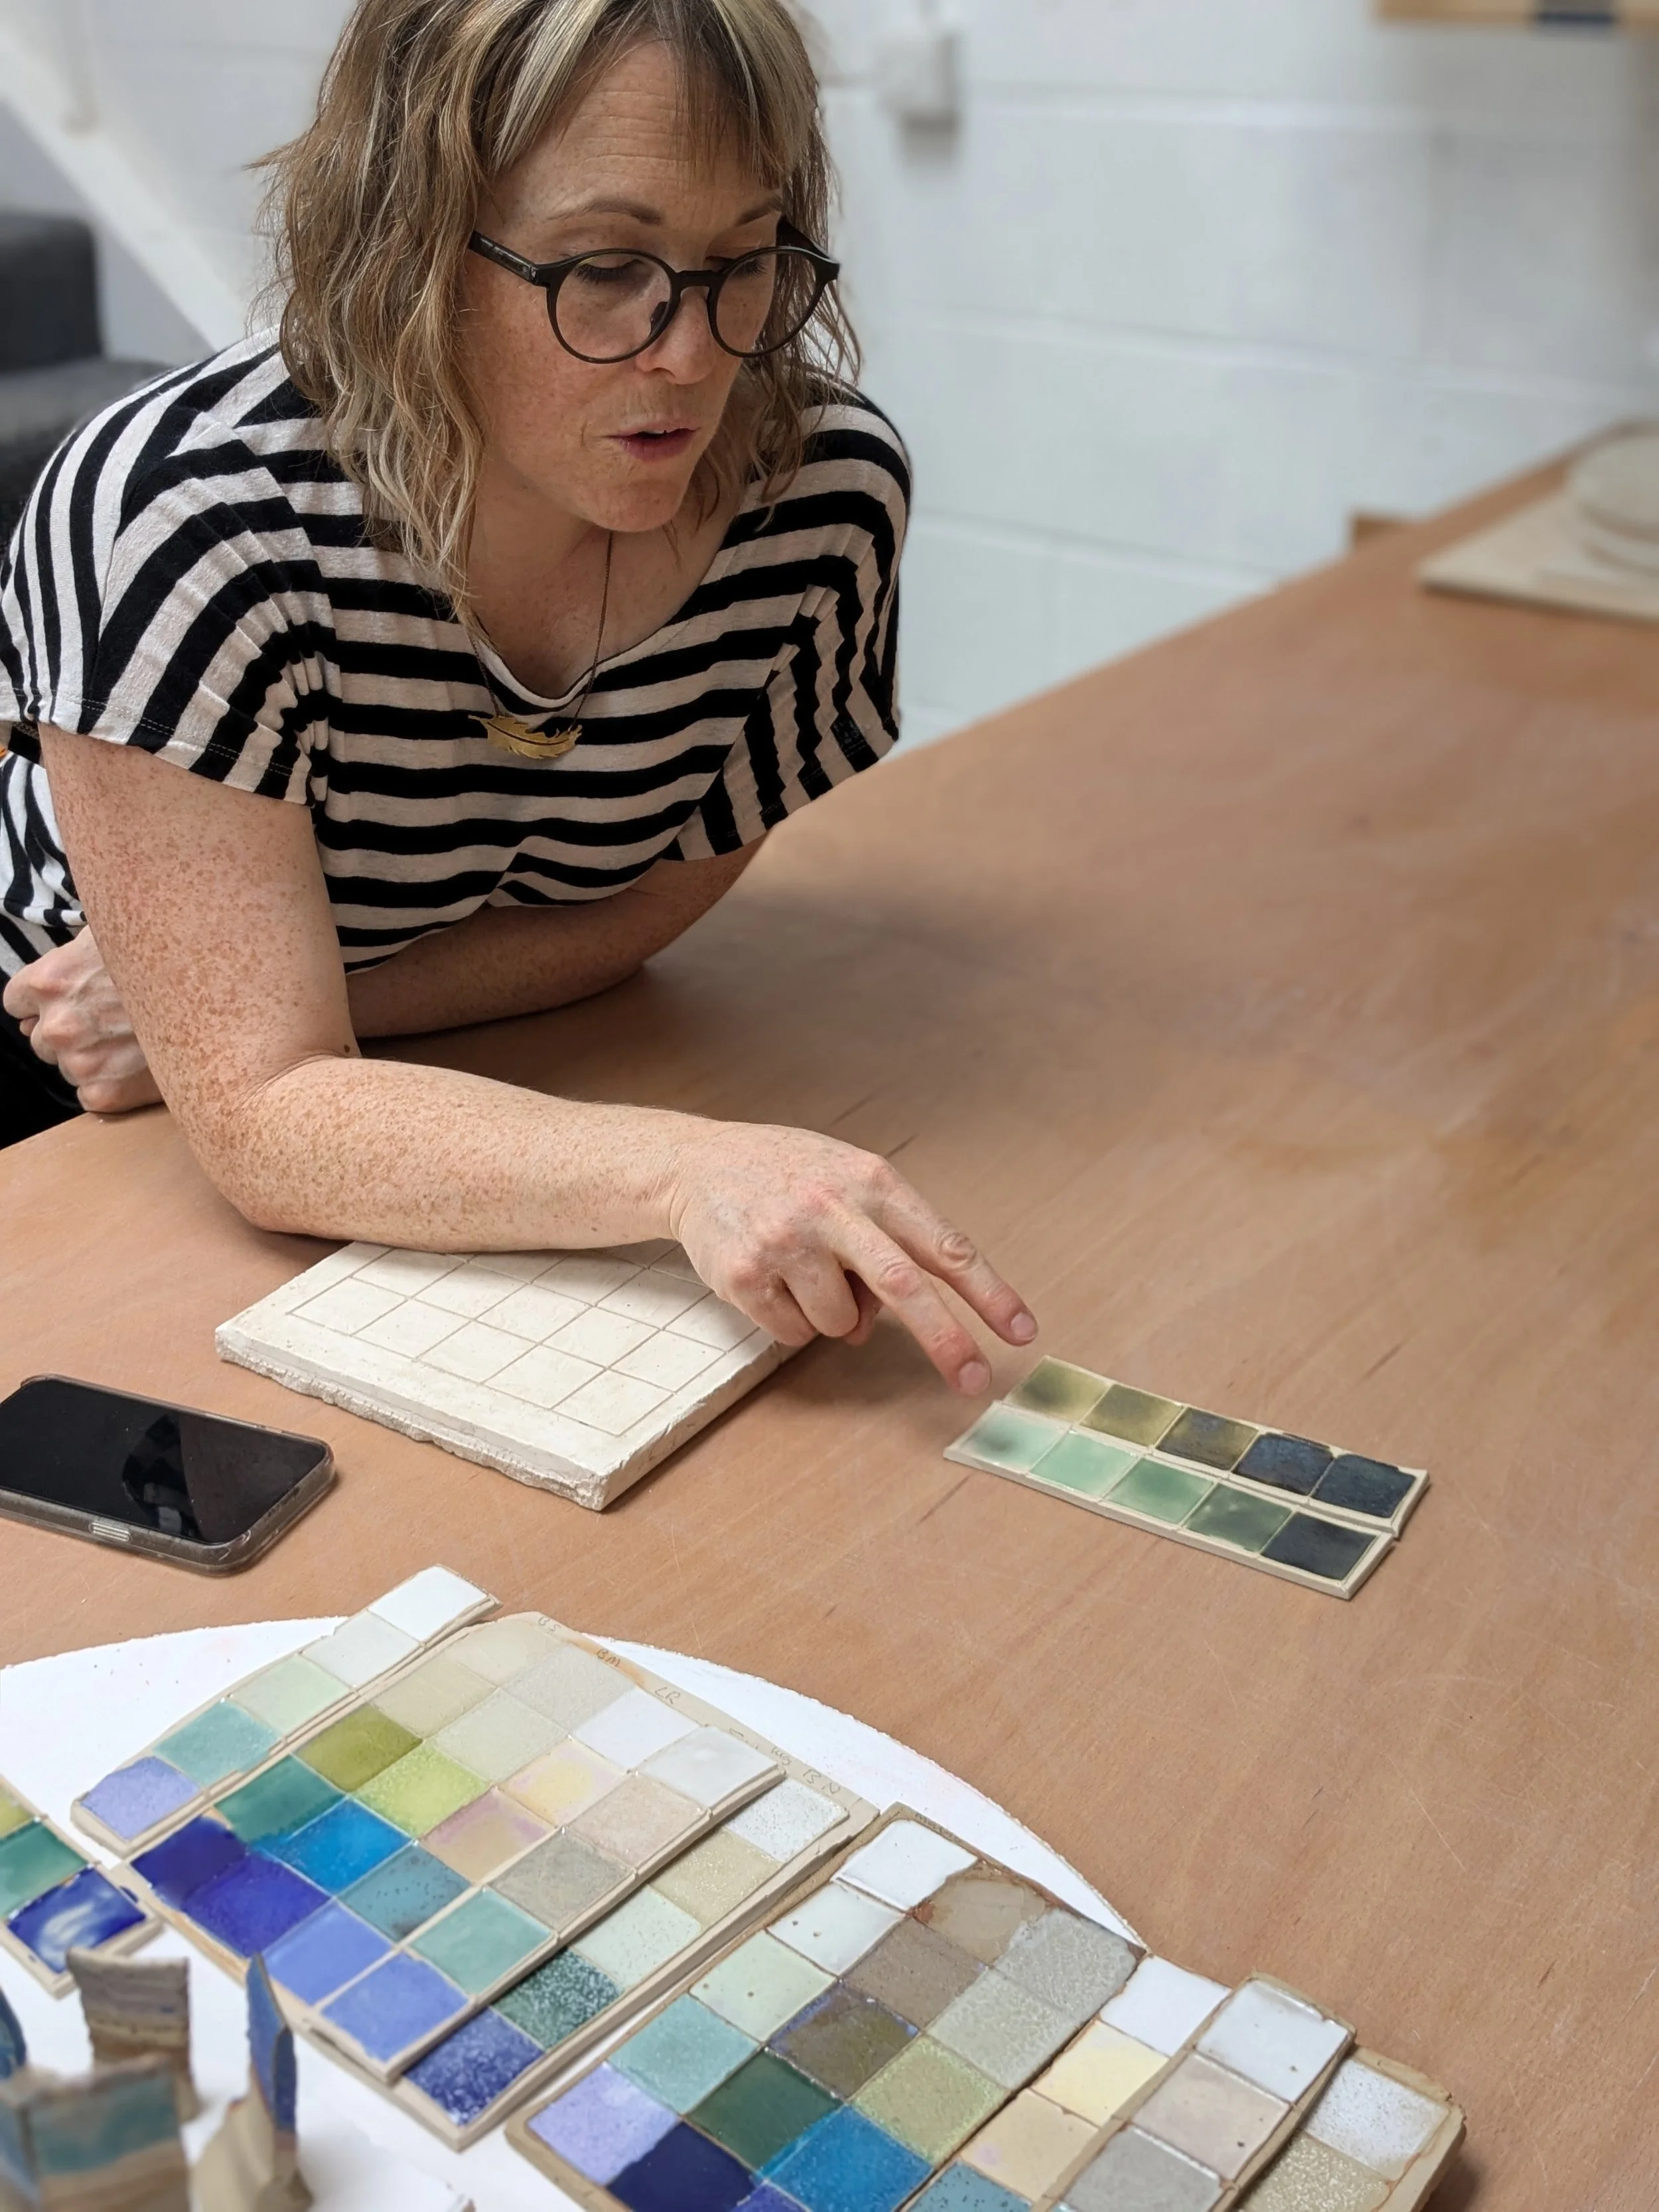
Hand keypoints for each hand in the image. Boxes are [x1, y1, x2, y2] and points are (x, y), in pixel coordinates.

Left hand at [2, 927, 161, 1114]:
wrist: (218, 1000)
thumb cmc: (170, 960)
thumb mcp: (115, 933)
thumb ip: (80, 950)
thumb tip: (70, 961)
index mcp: (51, 980)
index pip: (16, 1001)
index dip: (45, 1001)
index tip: (69, 1002)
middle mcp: (58, 1025)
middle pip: (42, 1038)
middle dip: (69, 1032)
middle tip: (111, 1022)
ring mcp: (81, 1063)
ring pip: (68, 1067)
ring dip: (91, 1058)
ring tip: (132, 1043)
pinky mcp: (106, 1094)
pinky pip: (90, 1095)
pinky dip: (111, 1085)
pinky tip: (138, 1065)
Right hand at [667, 1123, 1035, 1392]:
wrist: (698, 1163)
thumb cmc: (791, 1175)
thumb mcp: (850, 1184)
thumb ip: (885, 1244)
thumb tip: (876, 1327)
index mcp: (872, 1183)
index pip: (944, 1244)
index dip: (989, 1291)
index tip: (1022, 1330)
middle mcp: (831, 1209)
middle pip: (904, 1287)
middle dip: (945, 1340)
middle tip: (974, 1380)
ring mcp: (786, 1242)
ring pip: (841, 1323)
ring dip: (836, 1318)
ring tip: (805, 1272)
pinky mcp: (744, 1275)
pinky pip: (793, 1333)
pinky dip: (792, 1320)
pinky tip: (772, 1279)